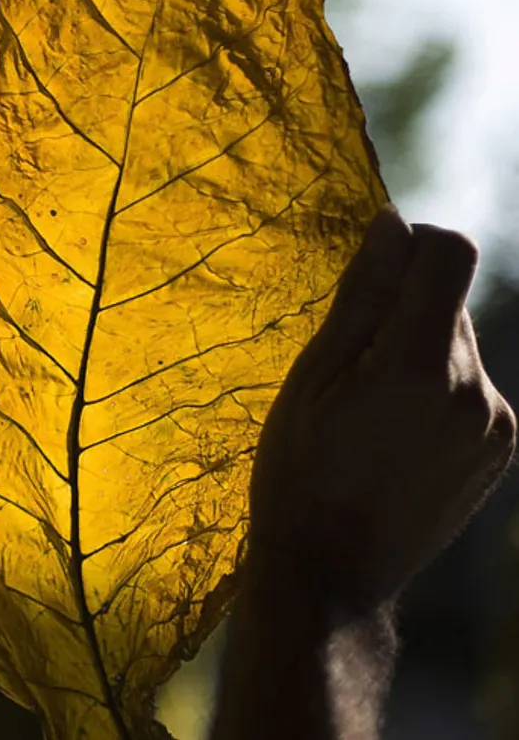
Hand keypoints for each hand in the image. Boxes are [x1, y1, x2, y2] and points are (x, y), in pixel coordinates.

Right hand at [249, 209, 514, 606]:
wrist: (332, 572)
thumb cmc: (298, 474)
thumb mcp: (310, 381)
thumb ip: (360, 299)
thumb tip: (392, 224)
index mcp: (416, 367)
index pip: (449, 253)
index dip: (412, 243)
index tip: (374, 269)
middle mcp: (471, 389)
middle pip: (450, 300)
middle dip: (404, 309)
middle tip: (350, 366)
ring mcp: (494, 421)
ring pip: (460, 344)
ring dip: (420, 351)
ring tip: (370, 409)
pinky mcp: (502, 445)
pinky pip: (471, 385)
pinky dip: (436, 389)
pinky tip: (395, 434)